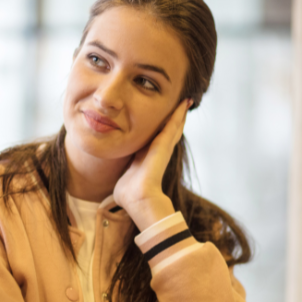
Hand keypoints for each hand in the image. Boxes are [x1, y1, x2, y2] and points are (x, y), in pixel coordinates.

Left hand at [113, 99, 191, 230]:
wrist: (138, 199)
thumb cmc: (129, 195)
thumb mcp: (123, 178)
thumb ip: (121, 176)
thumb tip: (116, 185)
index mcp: (146, 158)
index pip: (154, 139)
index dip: (160, 129)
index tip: (163, 119)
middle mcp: (157, 152)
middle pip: (169, 131)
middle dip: (175, 119)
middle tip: (182, 105)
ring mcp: (163, 149)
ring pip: (174, 127)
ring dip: (179, 114)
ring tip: (186, 102)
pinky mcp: (164, 145)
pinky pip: (173, 125)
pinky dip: (178, 114)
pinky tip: (183, 104)